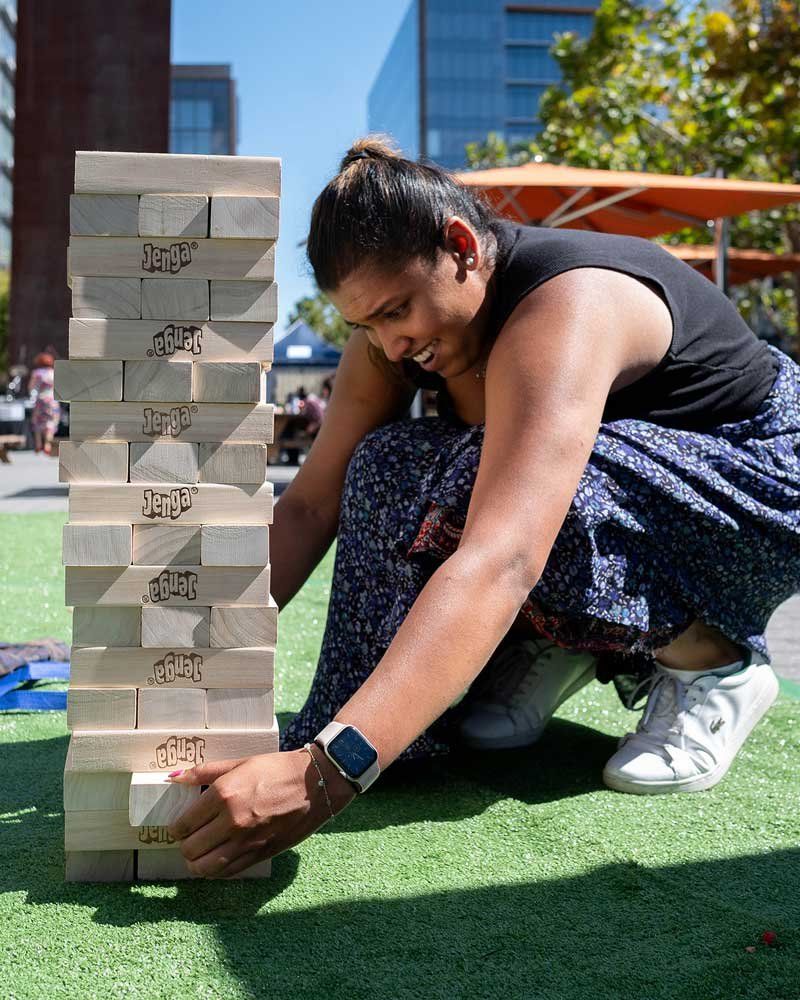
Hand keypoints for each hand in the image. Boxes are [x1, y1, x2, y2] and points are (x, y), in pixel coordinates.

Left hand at [166, 748, 356, 877]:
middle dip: (185, 845)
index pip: (183, 825)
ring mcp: (246, 842)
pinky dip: (215, 871)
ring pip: (204, 868)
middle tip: (190, 838)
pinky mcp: (260, 854)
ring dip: (196, 864)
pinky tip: (217, 860)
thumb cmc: (277, 768)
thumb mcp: (240, 762)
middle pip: (190, 849)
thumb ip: (204, 772)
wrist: (314, 783)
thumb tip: (173, 778)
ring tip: (199, 854)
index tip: (180, 826)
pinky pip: (227, 873)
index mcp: (223, 794)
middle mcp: (231, 821)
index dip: (176, 828)